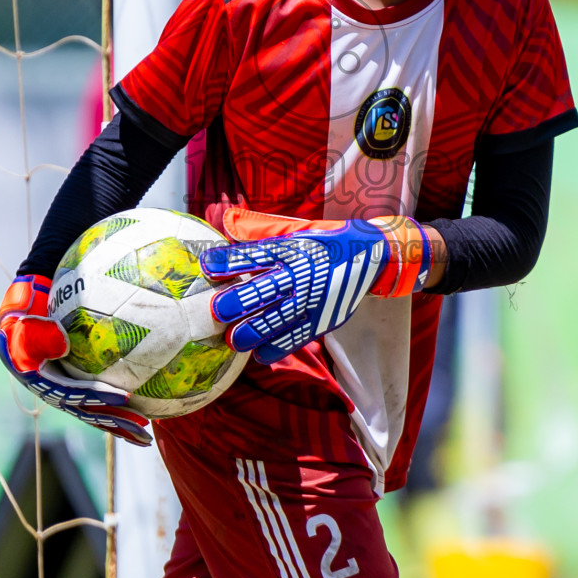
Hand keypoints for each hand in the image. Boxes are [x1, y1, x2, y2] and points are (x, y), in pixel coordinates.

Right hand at [0, 274, 151, 445]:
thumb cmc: (24, 321)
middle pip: (92, 412)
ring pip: (97, 413)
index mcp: (47, 383)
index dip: (102, 397)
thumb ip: (41, 336)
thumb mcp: (25, 327)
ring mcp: (67, 393)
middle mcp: (57, 394)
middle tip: (145, 433)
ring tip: (146, 437)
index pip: (78, 393)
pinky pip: (98, 403)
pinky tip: (138, 416)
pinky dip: (116, 411)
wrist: (19, 321)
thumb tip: (63, 346)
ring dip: (120, 425)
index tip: (127, 398)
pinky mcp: (74, 388)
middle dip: (118, 423)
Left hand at [199, 216, 430, 364]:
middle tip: (216, 311)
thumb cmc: (323, 240)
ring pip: (278, 320)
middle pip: (264, 290)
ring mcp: (314, 299)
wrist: (371, 255)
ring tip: (233, 340)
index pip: (255, 253)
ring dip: (253, 332)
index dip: (229, 260)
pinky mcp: (324, 320)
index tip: (206, 266)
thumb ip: (258, 229)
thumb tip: (224, 223)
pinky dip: (276, 348)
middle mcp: (302, 272)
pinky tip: (259, 353)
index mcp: (292, 247)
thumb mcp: (294, 228)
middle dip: (237, 301)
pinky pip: (296, 339)